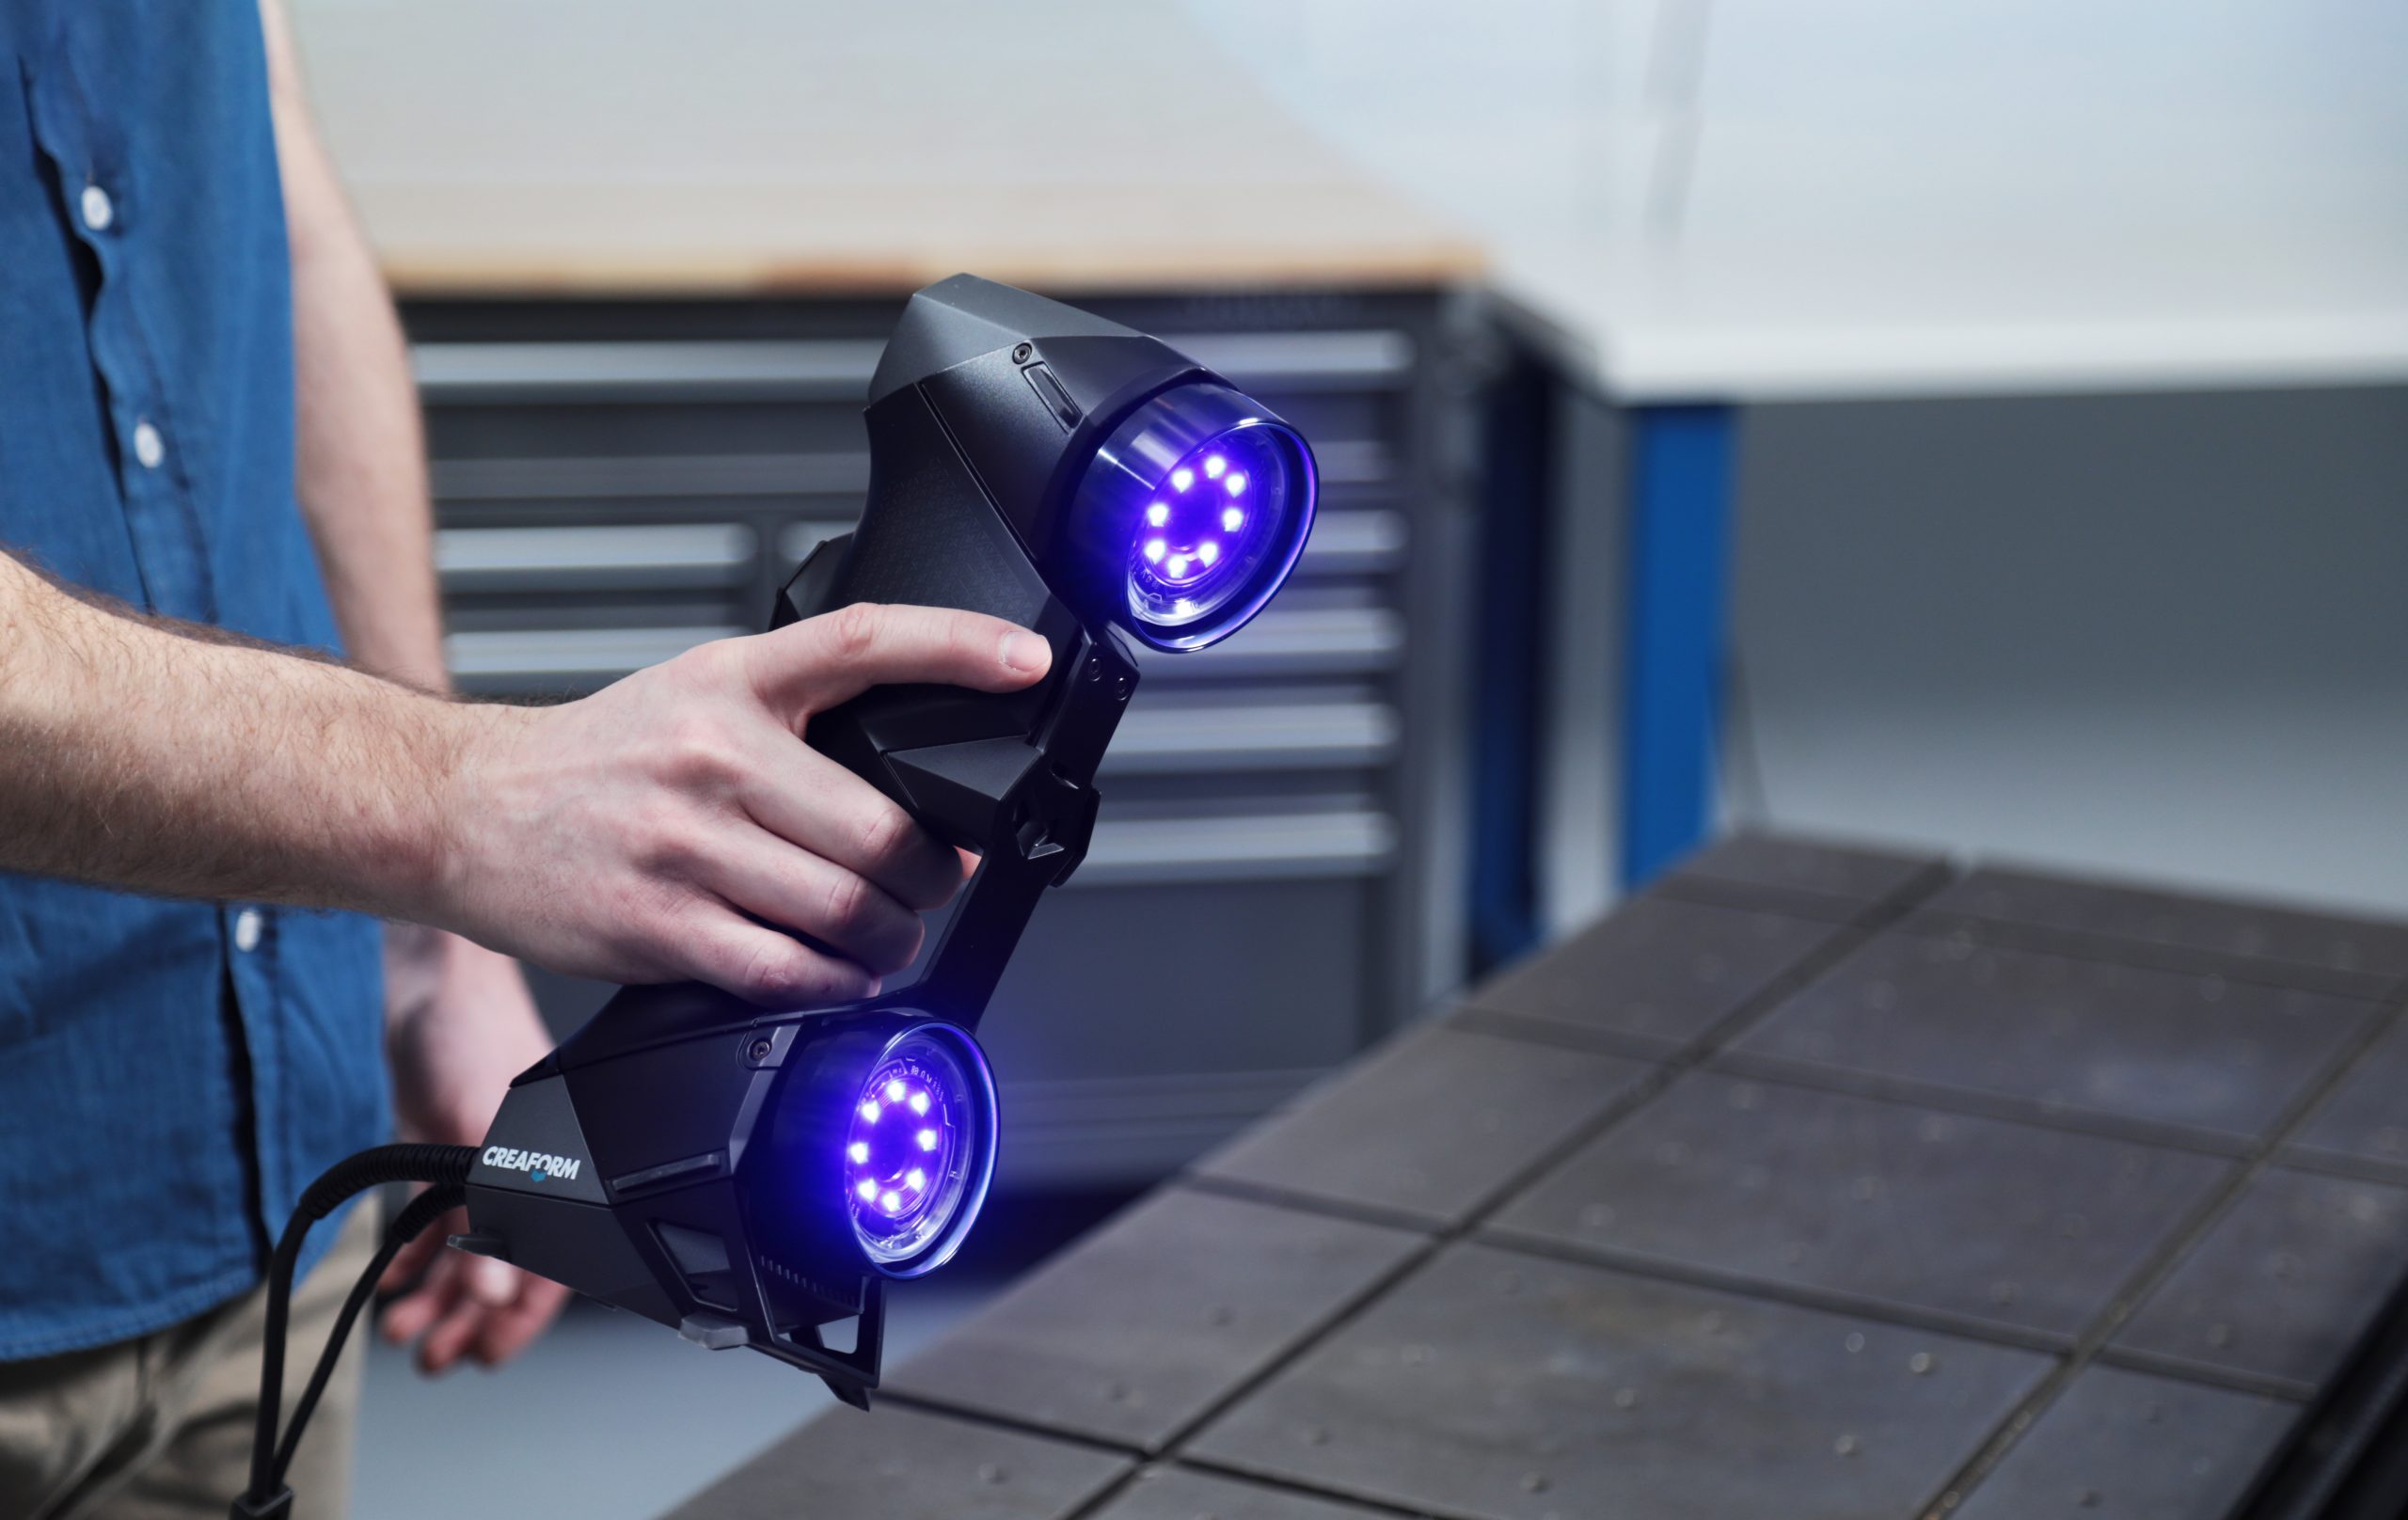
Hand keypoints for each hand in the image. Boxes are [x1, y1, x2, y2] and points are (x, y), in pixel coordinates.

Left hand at [378, 928, 572, 1371]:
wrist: (426, 982)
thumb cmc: (477, 1032)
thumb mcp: (483, 1132)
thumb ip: (490, 1215)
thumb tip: (493, 1291)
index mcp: (553, 1171)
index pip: (549, 1265)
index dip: (523, 1317)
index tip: (488, 1354)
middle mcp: (519, 1175)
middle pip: (502, 1268)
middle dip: (469, 1318)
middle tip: (436, 1356)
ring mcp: (477, 1164)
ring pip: (464, 1250)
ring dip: (437, 1293)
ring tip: (405, 1327)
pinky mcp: (438, 1148)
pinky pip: (431, 1219)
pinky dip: (414, 1254)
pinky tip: (394, 1279)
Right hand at [426, 603, 1050, 1003]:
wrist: (460, 806)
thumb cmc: (595, 758)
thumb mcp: (696, 692)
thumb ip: (798, 722)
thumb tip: (915, 793)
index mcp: (733, 682)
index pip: (865, 642)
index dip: (958, 647)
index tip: (1025, 660)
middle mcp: (713, 756)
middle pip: (881, 829)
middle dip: (935, 874)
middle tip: (936, 883)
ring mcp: (684, 845)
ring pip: (842, 910)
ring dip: (889, 938)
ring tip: (885, 935)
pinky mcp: (656, 925)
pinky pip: (783, 972)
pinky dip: (830, 982)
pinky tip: (834, 972)